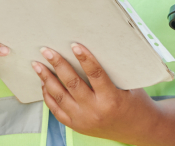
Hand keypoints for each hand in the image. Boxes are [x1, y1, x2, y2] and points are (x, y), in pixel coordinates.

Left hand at [33, 44, 159, 141]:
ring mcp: (83, 120)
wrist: (137, 129)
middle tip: (47, 51)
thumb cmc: (135, 103)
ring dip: (47, 79)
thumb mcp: (130, 86)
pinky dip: (49, 96)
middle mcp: (95, 111)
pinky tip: (44, 84)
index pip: (95, 74)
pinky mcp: (76, 126)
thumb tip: (92, 52)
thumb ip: (112, 73)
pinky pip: (57, 111)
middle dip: (58, 65)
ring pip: (60, 97)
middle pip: (72, 84)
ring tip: (38, 65)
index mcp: (112, 99)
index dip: (85, 58)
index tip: (74, 45)